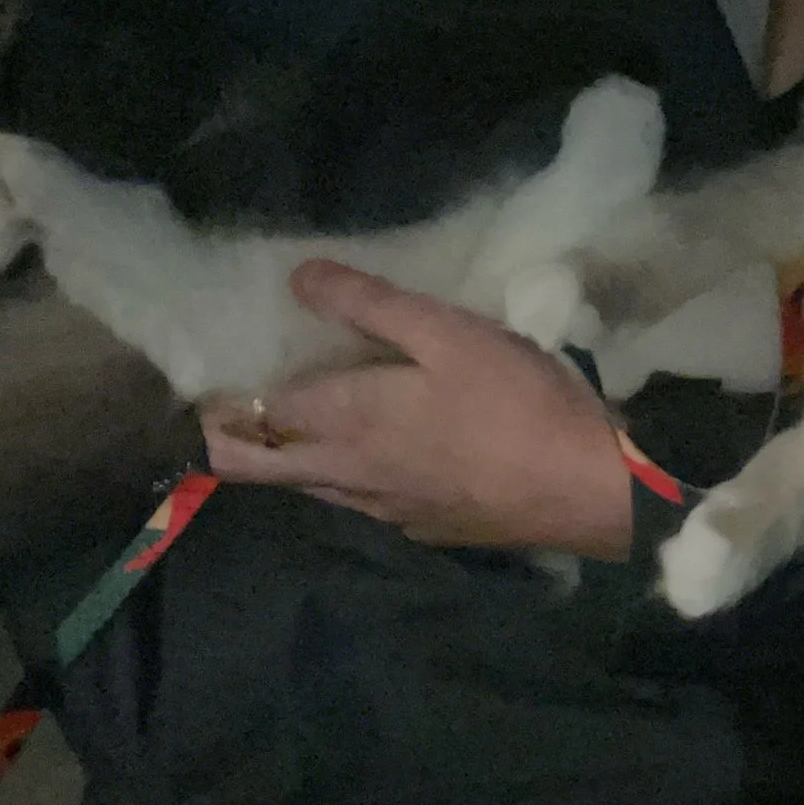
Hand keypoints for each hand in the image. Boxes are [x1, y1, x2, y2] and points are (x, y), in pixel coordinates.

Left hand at [201, 261, 631, 558]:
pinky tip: (376, 453)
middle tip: (229, 402)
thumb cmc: (515, 401)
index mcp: (341, 420)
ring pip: (307, 488)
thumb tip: (297, 277)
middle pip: (256, 468)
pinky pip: (358, 502)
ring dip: (289, 457)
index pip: (249, 415)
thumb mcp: (446, 331)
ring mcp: (382, 509)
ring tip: (297, 419)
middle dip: (228, 437)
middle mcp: (344, 474)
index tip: (216, 366)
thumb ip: (368, 303)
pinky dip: (344, 476)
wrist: (587, 490)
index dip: (223, 393)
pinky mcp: (420, 527)